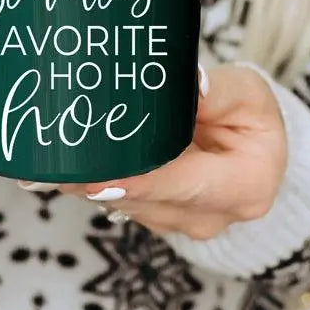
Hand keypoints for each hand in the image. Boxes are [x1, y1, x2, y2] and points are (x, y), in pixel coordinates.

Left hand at [52, 65, 286, 238]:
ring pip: (127, 204)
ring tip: (56, 158)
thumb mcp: (249, 94)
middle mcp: (211, 216)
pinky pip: (121, 200)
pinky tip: (65, 164)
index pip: (184, 185)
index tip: (97, 176)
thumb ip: (222, 91)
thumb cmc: (252, 118)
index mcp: (245, 187)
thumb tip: (192, 87)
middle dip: (101, 181)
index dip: (139, 182)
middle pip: (147, 199)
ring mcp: (182, 222)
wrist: (253, 147)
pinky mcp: (157, 217)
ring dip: (91, 184)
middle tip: (60, 162)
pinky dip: (95, 183)